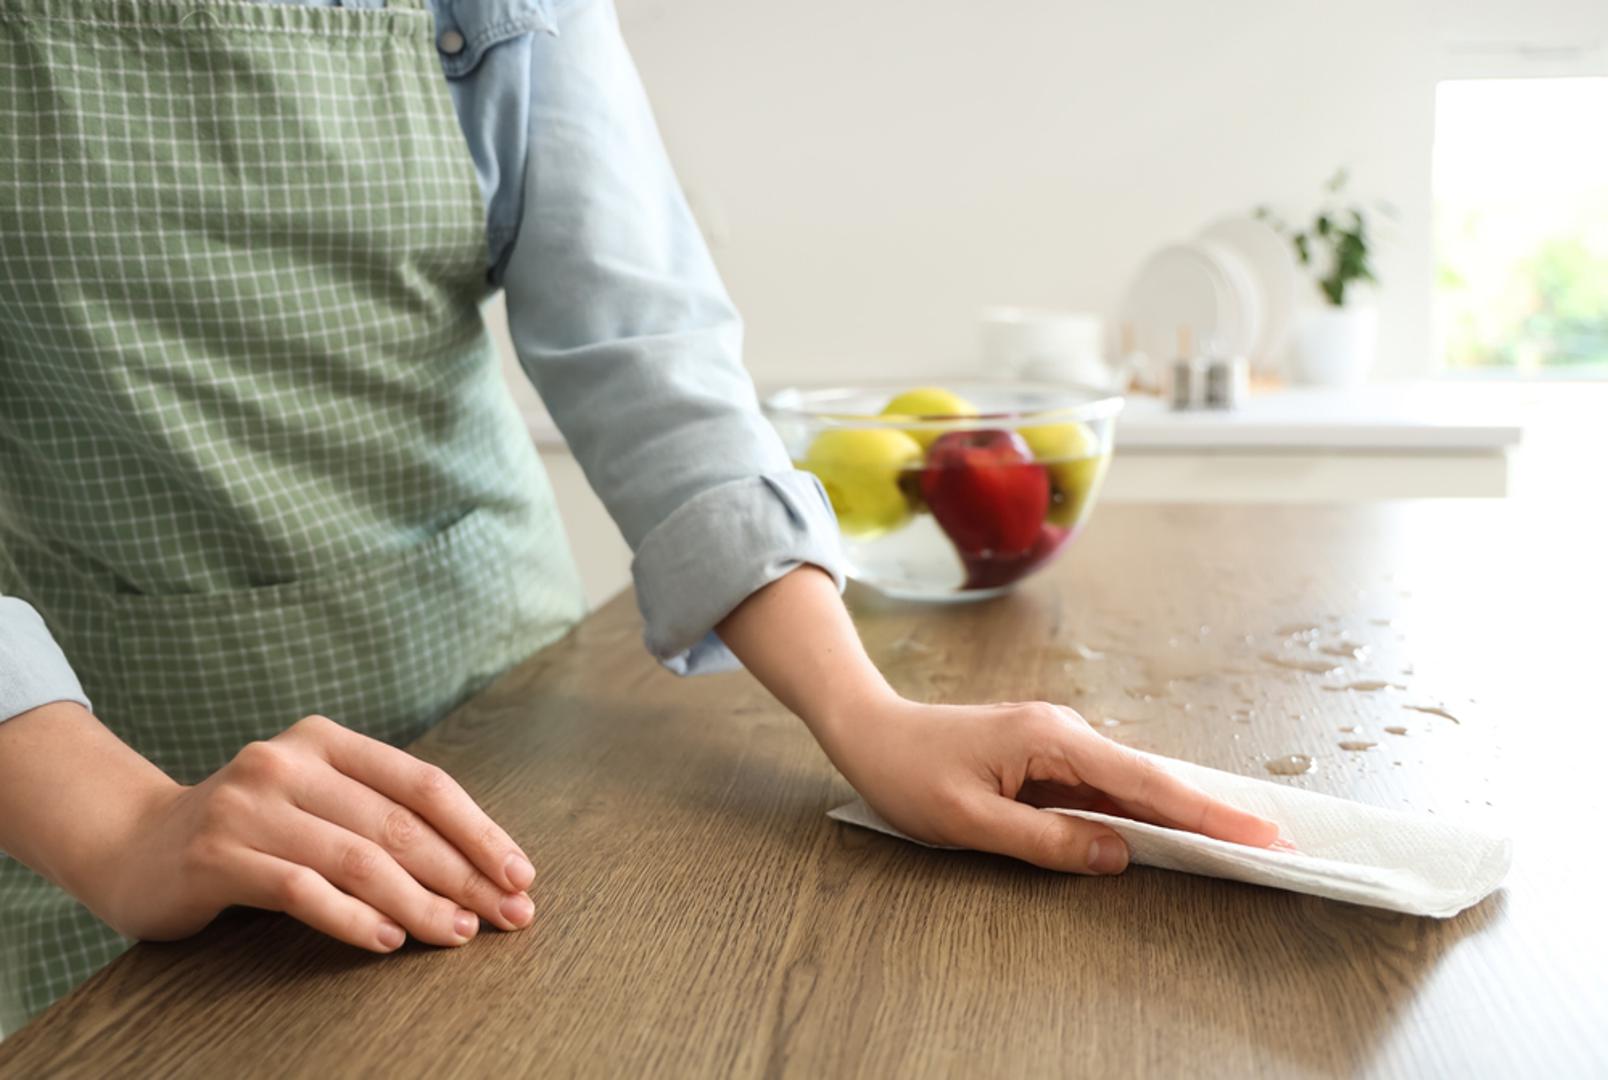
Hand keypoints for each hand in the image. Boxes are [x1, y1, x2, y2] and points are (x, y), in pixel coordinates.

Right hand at [92, 715, 535, 951]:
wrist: (135, 844)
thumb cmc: (253, 829)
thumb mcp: (318, 802)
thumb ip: (382, 818)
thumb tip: (482, 868)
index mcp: (328, 741)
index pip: (423, 784)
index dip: (478, 832)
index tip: (520, 875)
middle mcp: (289, 761)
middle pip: (398, 824)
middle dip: (462, 875)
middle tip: (506, 916)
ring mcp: (250, 805)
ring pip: (357, 858)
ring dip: (418, 903)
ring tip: (457, 934)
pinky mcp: (218, 854)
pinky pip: (302, 890)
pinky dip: (352, 918)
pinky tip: (388, 941)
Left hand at [825, 697, 1280, 873]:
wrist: (869, 728)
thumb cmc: (908, 772)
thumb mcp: (969, 821)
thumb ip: (1044, 841)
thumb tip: (1118, 855)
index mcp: (1052, 741)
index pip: (1146, 785)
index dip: (1207, 816)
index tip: (1262, 835)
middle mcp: (1066, 733)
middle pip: (1153, 781)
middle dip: (1212, 815)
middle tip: (1274, 846)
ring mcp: (1058, 742)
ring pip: (1131, 785)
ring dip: (1179, 814)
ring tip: (1236, 844)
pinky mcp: (1047, 756)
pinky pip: (1104, 787)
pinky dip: (1139, 810)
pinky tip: (1165, 833)